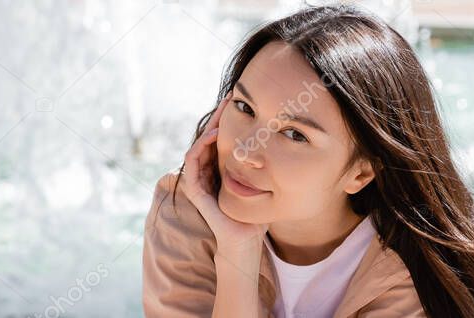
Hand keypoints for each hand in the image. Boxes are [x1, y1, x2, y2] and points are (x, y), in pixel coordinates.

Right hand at [181, 91, 267, 252]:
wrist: (246, 239)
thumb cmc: (255, 215)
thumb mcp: (262, 183)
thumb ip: (264, 168)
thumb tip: (283, 145)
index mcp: (219, 171)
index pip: (219, 140)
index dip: (226, 121)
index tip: (238, 103)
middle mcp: (206, 174)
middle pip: (207, 139)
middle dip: (217, 118)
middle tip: (229, 99)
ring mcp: (198, 182)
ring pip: (198, 146)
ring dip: (208, 128)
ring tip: (222, 115)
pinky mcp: (194, 190)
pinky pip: (191, 163)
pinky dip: (199, 147)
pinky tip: (213, 136)